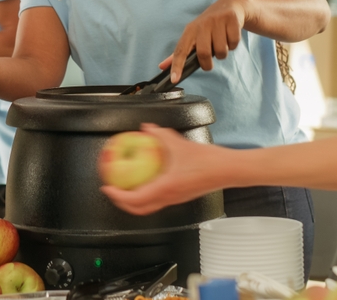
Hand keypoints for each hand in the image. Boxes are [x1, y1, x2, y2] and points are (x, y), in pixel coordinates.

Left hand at [101, 123, 230, 214]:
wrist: (229, 170)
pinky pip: (158, 199)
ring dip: (134, 201)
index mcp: (166, 188)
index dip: (117, 197)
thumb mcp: (179, 143)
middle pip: (139, 209)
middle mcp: (169, 198)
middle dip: (122, 203)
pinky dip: (147, 194)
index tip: (108, 188)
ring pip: (149, 207)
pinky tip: (146, 179)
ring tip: (125, 187)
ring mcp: (176, 199)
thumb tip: (146, 128)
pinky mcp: (181, 196)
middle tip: (112, 190)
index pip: (135, 199)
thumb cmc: (209, 161)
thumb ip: (160, 134)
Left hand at [164, 0, 250, 82]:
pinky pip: (234, 43)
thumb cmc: (208, 26)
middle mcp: (202, 24)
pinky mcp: (231, 19)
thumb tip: (162, 66)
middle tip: (210, 62)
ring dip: (223, 53)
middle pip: (203, 53)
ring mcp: (217, 21)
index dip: (176, 65)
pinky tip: (229, 37)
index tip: (174, 79)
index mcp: (190, 30)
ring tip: (222, 44)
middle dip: (207, 64)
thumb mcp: (193, 35)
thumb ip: (179, 52)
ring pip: (221, 50)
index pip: (180, 50)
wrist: (228, 6)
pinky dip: (233, 45)